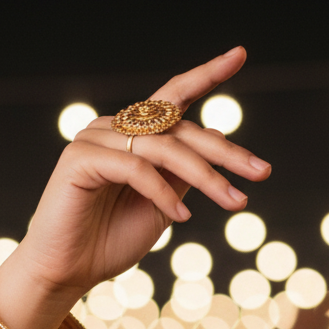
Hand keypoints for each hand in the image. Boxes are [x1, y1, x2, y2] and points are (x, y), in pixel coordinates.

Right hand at [8, 47, 268, 298]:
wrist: (67, 273)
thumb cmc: (109, 243)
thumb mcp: (161, 207)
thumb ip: (181, 176)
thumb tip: (216, 141)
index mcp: (133, 136)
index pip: (173, 98)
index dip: (206, 75)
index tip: (240, 55)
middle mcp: (114, 129)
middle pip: (179, 126)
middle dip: (225, 152)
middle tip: (261, 172)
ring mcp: (95, 140)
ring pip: (164, 148)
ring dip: (206, 177)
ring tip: (234, 203)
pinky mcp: (80, 159)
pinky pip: (136, 169)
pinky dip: (163, 193)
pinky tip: (182, 219)